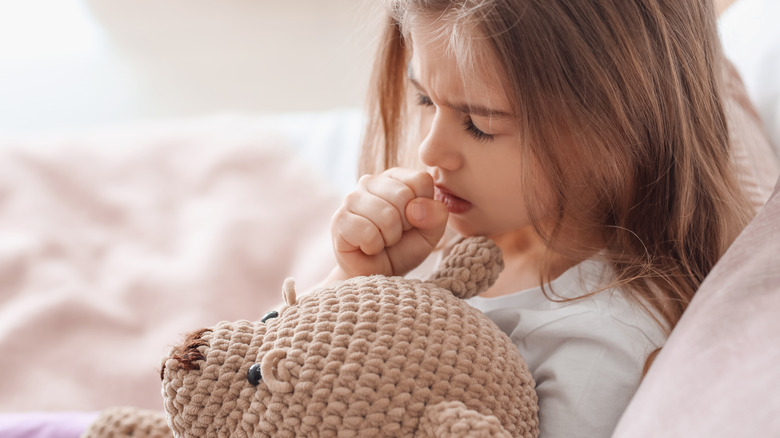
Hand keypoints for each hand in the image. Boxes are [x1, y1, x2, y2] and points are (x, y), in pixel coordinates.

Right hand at [330, 167, 448, 277]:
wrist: (377, 274)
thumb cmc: (403, 249)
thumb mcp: (430, 233)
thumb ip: (436, 215)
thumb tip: (416, 207)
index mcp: (395, 178)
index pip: (421, 180)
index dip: (423, 208)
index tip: (412, 221)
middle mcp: (370, 181)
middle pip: (403, 196)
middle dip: (405, 225)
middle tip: (394, 234)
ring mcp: (351, 198)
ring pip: (386, 215)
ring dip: (389, 238)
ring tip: (381, 241)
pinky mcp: (339, 219)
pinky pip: (367, 232)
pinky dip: (373, 247)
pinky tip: (367, 247)